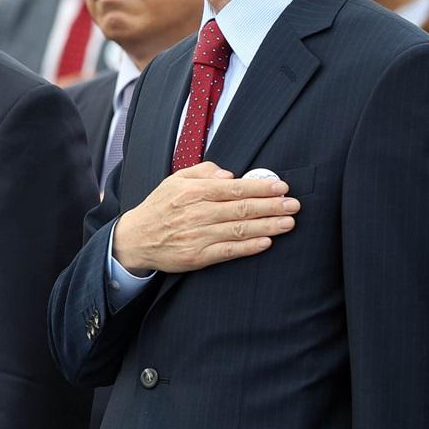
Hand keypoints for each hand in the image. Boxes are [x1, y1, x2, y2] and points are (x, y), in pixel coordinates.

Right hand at [110, 161, 298, 275]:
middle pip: (241, 208)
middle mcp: (196, 213)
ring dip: (267, 226)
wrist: (135, 238)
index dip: (260, 188)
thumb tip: (230, 174)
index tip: (281, 187)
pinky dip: (248, 247)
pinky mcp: (197, 256)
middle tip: (294, 204)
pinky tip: (266, 242)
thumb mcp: (175, 181)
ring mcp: (197, 236)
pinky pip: (227, 251)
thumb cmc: (160, 207)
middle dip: (271, 206)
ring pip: (238, 229)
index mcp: (193, 192)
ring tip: (288, 223)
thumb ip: (203, 172)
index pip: (234, 188)